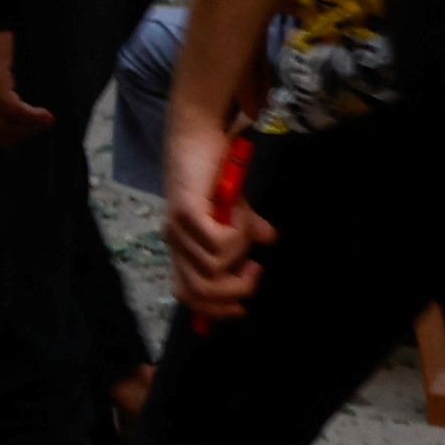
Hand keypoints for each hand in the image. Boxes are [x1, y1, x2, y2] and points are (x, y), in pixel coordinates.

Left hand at [163, 107, 269, 323]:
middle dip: (233, 290)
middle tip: (254, 269)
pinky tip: (239, 217)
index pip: (187, 296)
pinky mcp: (186, 210)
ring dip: (239, 253)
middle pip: (197, 292)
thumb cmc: (214, 170)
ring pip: (211, 268)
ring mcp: (178, 227)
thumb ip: (247, 228)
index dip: (213, 310)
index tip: (241, 308)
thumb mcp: (235, 206)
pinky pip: (215, 244)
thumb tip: (269, 240)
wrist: (198, 133)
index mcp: (183, 247)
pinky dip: (235, 236)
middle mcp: (175, 242)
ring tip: (245, 229)